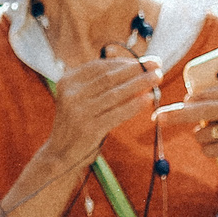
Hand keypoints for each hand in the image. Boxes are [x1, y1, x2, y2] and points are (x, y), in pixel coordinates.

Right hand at [46, 52, 160, 163]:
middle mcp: (71, 94)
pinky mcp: (89, 129)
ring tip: (157, 77)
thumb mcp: (81, 99)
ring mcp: (79, 112)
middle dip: (136, 69)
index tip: (145, 60)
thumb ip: (100, 84)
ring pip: (116, 93)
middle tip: (156, 64)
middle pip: (109, 77)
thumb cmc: (77, 125)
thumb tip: (134, 68)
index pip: (100, 66)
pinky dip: (135, 105)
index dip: (125, 62)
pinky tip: (148, 99)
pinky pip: (117, 113)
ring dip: (139, 83)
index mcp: (67, 82)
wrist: (60, 156)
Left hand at [157, 64, 217, 177]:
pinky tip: (206, 147)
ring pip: (207, 133)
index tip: (184, 102)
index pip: (207, 93)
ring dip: (199, 136)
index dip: (191, 99)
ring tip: (201, 133)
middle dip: (174, 115)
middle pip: (198, 111)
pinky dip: (208, 150)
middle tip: (158, 118)